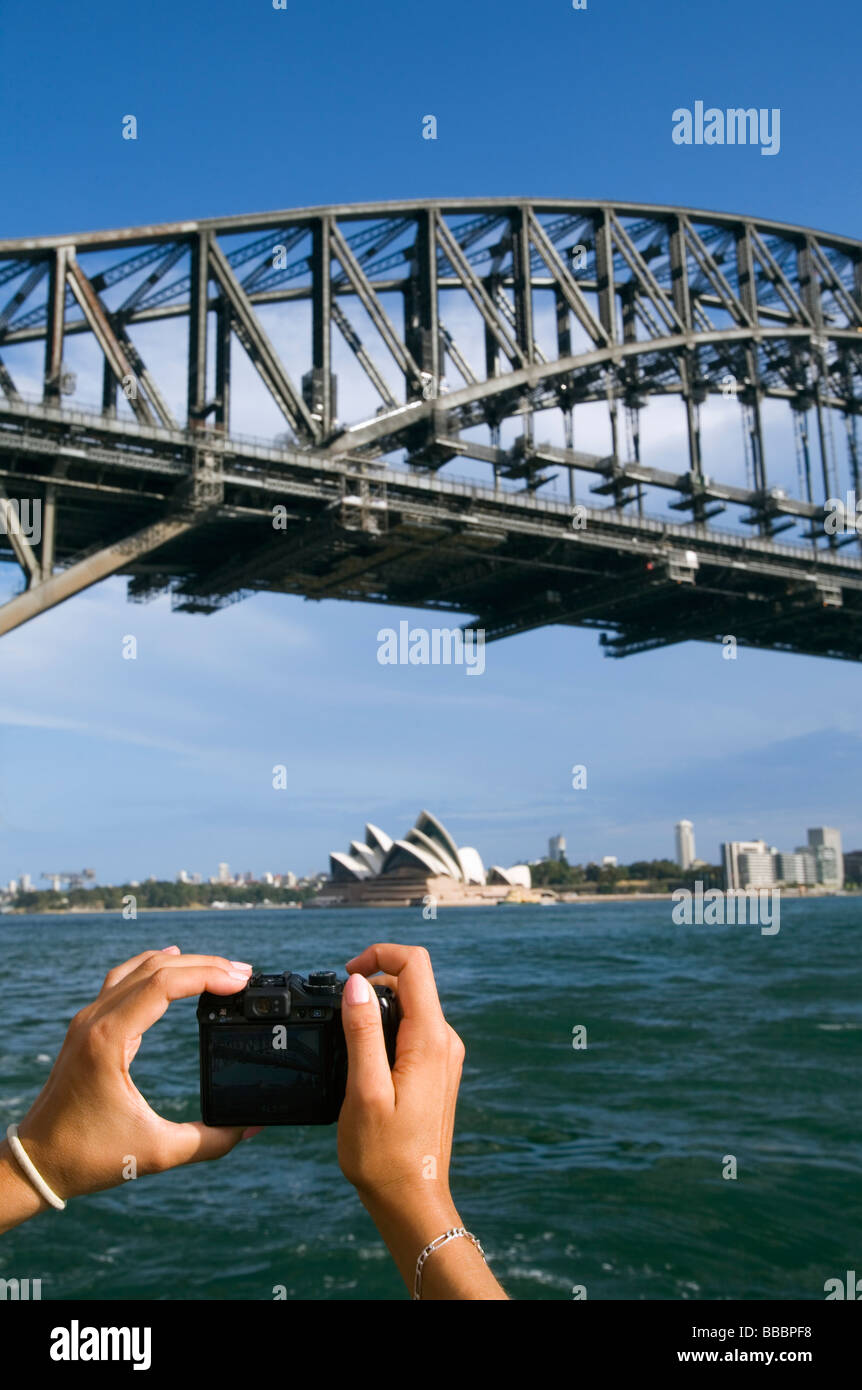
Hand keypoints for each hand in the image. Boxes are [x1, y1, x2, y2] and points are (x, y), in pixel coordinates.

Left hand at [12, 947, 256, 1202]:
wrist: (37, 1162)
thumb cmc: (89, 1157)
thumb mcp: (157, 1153)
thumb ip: (210, 1141)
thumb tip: (251, 1127)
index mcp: (108, 1040)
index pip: (163, 984)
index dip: (207, 975)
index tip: (240, 980)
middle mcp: (95, 1020)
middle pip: (155, 969)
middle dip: (203, 965)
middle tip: (243, 974)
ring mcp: (88, 1020)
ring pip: (139, 968)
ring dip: (181, 963)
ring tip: (219, 969)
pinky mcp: (88, 1027)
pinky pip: (123, 979)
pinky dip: (153, 967)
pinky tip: (172, 961)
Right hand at [337, 943, 505, 1296]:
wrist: (412, 1200)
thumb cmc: (384, 1155)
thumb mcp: (363, 1090)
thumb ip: (361, 1032)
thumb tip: (356, 983)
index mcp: (429, 1040)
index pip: (415, 964)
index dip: (378, 955)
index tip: (346, 975)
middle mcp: (444, 1041)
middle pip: (412, 982)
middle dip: (373, 981)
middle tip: (337, 1011)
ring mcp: (444, 1056)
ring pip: (411, 1005)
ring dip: (377, 1007)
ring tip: (345, 1039)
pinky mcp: (436, 1071)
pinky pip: (412, 1030)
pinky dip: (385, 1029)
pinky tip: (363, 1060)